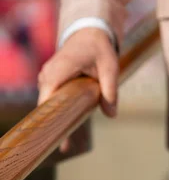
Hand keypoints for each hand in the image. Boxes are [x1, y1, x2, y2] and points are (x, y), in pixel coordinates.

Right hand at [38, 27, 118, 152]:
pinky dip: (58, 111)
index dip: (48, 120)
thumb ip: (110, 90)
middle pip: (46, 106)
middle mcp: (47, 75)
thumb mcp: (110, 67)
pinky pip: (52, 99)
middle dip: (52, 126)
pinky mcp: (51, 80)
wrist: (89, 31)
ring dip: (56, 119)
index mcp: (59, 71)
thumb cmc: (99, 48)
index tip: (50, 138)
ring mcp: (46, 78)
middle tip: (63, 148)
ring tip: (64, 144)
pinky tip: (65, 129)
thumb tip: (112, 114)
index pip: (47, 101)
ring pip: (49, 104)